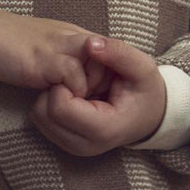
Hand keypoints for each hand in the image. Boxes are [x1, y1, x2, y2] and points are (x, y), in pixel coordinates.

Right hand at [0, 6, 107, 97]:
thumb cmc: (6, 44)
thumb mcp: (44, 50)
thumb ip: (63, 60)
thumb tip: (77, 83)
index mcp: (73, 34)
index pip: (109, 53)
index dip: (108, 77)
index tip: (99, 96)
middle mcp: (71, 37)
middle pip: (109, 60)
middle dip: (104, 86)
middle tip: (91, 103)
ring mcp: (59, 46)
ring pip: (97, 68)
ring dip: (89, 91)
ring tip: (76, 105)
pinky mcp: (44, 59)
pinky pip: (73, 77)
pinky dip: (70, 93)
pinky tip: (56, 100)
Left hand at [28, 36, 166, 156]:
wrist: (150, 115)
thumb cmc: (145, 90)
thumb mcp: (142, 67)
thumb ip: (118, 53)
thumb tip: (90, 43)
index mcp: (105, 129)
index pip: (60, 107)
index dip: (66, 82)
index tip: (84, 73)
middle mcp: (86, 145)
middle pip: (44, 113)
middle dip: (57, 88)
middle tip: (81, 79)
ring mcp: (74, 147)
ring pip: (38, 116)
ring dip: (52, 95)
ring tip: (79, 88)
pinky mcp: (65, 143)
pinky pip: (41, 119)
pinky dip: (51, 103)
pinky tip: (73, 96)